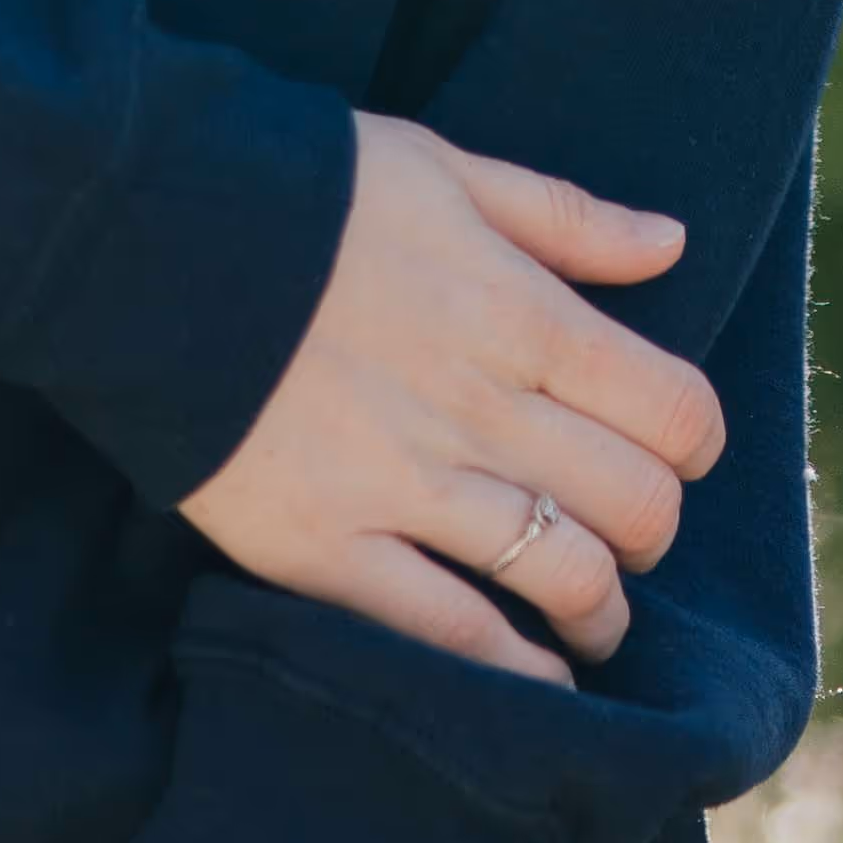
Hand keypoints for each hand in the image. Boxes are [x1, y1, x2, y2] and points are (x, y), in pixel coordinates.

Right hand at [181, 117, 717, 676]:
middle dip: (652, 527)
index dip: (695, 441)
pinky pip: (452, 635)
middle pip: (637, 504)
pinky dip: (517, 670)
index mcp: (519, 312)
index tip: (676, 449)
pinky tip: (539, 674)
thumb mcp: (442, 168)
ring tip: (592, 609)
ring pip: (564, 575)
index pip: (673, 409)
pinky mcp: (328, 548)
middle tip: (626, 528)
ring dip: (601, 606)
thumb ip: (563, 217)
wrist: (147, 231)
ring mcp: (406, 486)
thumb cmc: (305, 191)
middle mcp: (481, 408)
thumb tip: (672, 246)